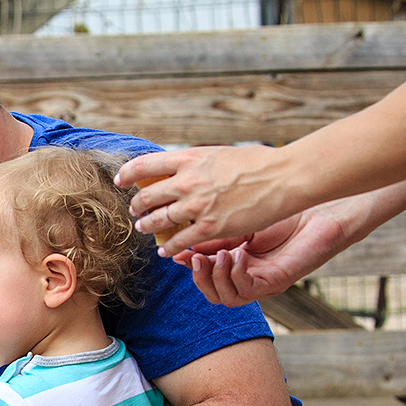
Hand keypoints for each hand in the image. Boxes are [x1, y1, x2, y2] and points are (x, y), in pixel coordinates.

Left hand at [116, 145, 294, 255]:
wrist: (285, 177)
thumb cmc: (258, 163)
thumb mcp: (218, 154)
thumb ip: (196, 163)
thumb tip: (180, 169)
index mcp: (190, 159)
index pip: (144, 165)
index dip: (127, 174)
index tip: (121, 180)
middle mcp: (188, 182)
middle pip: (146, 197)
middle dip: (136, 206)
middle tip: (135, 210)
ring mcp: (197, 206)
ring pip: (157, 220)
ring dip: (147, 226)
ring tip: (144, 228)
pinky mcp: (210, 227)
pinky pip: (178, 242)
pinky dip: (168, 248)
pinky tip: (164, 251)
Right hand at [175, 203, 348, 306]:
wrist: (322, 210)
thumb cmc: (287, 211)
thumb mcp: (241, 222)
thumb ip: (216, 236)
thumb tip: (183, 243)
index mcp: (238, 261)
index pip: (206, 273)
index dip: (189, 266)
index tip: (173, 253)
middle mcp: (248, 276)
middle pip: (212, 293)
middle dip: (198, 277)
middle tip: (193, 257)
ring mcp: (261, 283)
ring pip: (225, 298)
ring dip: (215, 277)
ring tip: (218, 255)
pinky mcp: (274, 284)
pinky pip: (245, 291)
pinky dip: (235, 275)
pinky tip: (237, 255)